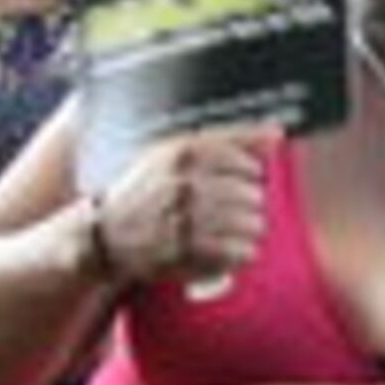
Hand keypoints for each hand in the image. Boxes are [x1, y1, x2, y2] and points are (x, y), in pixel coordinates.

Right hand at [90, 126, 270, 286]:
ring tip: (230, 229)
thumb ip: (230, 138)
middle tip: (232, 208)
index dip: (248, 175)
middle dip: (248, 204)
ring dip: (247, 230)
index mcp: (182, 154)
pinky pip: (240, 252)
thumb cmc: (148, 189)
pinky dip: (239, 252)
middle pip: (253, 196)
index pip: (247, 163)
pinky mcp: (187, 252)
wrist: (107, 234)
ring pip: (252, 225)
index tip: (239, 179)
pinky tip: (227, 247)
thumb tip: (277, 132)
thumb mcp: (176, 151)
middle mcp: (184, 185)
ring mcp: (185, 219)